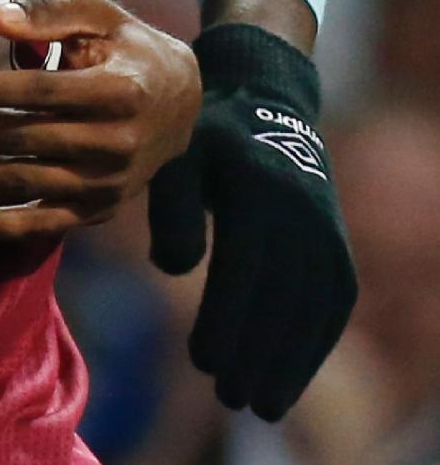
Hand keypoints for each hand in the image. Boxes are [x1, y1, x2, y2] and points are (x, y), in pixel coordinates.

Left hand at [0, 0, 199, 239]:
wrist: (184, 105)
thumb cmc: (128, 48)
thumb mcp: (100, 15)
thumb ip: (48, 13)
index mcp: (119, 91)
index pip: (44, 93)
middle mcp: (115, 144)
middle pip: (23, 139)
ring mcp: (106, 184)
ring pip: (23, 183)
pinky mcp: (96, 210)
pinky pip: (42, 224)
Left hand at [149, 23, 355, 419]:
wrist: (265, 103)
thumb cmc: (203, 136)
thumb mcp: (176, 155)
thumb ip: (170, 209)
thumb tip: (172, 268)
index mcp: (258, 192)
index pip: (243, 269)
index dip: (224, 320)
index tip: (199, 362)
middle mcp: (303, 216)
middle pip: (282, 301)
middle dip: (257, 356)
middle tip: (229, 398)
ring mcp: (327, 233)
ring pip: (314, 311)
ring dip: (291, 363)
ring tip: (260, 405)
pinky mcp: (338, 246)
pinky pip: (334, 304)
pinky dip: (315, 344)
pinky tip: (290, 376)